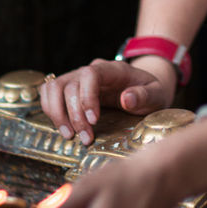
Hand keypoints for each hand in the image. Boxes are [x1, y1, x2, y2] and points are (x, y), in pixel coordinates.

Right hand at [40, 57, 175, 143]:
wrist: (144, 89)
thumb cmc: (150, 92)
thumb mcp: (156, 94)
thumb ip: (144, 95)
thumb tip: (127, 99)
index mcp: (112, 69)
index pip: (90, 74)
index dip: (87, 97)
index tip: (93, 120)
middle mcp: (91, 70)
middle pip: (69, 85)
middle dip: (74, 114)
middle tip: (85, 138)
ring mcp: (78, 78)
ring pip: (54, 88)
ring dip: (57, 114)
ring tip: (69, 136)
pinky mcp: (70, 89)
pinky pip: (50, 93)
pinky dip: (51, 110)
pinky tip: (63, 127)